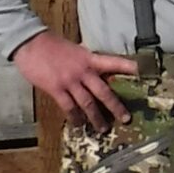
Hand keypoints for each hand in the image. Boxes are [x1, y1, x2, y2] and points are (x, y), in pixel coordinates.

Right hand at [12, 30, 135, 129]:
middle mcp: (83, 71)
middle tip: (126, 118)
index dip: (129, 68)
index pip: (114, 62)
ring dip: (96, 117)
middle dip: (116, 106)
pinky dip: (75, 117)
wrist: (30, 43)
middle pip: (104, 91)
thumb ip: (86, 61)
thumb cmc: (52, 45)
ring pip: (88, 102)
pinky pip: (68, 106)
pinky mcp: (56, 88)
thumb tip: (96, 68)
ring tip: (103, 128)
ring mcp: (70, 81)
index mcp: (89, 58)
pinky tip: (79, 125)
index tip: (144, 73)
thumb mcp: (75, 50)